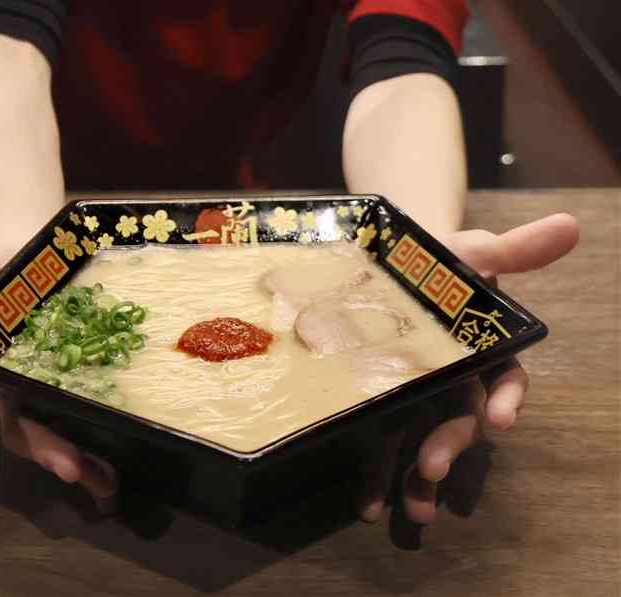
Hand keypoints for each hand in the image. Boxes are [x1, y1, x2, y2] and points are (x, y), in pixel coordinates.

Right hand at [0, 246, 117, 512]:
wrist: (52, 261)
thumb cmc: (6, 271)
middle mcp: (10, 387)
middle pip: (19, 424)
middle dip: (39, 446)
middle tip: (65, 466)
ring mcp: (47, 393)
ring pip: (50, 432)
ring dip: (69, 457)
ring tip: (93, 474)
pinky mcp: (81, 391)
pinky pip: (84, 424)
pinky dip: (97, 450)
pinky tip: (112, 475)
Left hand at [356, 213, 579, 523]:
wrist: (392, 267)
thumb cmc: (440, 262)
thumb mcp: (472, 251)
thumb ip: (515, 249)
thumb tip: (570, 225)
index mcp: (480, 349)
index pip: (504, 379)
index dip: (506, 398)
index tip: (504, 419)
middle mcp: (453, 380)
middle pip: (459, 417)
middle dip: (451, 444)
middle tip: (434, 468)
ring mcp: (417, 397)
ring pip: (424, 439)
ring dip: (419, 478)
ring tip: (414, 511)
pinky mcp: (382, 406)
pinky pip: (383, 443)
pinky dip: (380, 476)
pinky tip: (369, 506)